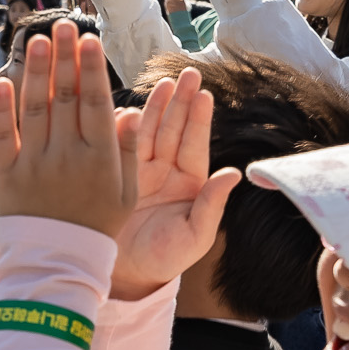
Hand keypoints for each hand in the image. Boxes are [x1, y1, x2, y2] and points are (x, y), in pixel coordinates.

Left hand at [0, 19, 140, 234]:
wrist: (54, 263)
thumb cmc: (96, 225)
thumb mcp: (125, 194)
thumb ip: (127, 151)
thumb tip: (130, 111)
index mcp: (99, 159)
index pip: (96, 103)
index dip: (92, 69)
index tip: (89, 39)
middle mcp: (66, 157)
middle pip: (65, 97)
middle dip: (63, 58)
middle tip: (61, 25)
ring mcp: (33, 164)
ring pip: (34, 109)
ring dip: (35, 71)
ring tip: (36, 40)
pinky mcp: (5, 175)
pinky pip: (3, 135)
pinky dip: (2, 106)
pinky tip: (4, 79)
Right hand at [109, 65, 241, 299]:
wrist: (126, 275)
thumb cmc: (165, 259)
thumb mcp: (194, 236)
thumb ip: (212, 205)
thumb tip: (233, 173)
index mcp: (189, 184)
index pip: (195, 145)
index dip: (199, 119)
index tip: (205, 94)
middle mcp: (166, 172)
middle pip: (174, 130)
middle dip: (182, 102)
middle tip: (189, 74)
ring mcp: (140, 171)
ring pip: (149, 131)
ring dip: (157, 106)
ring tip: (163, 82)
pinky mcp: (115, 174)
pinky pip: (121, 145)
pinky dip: (123, 126)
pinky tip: (125, 107)